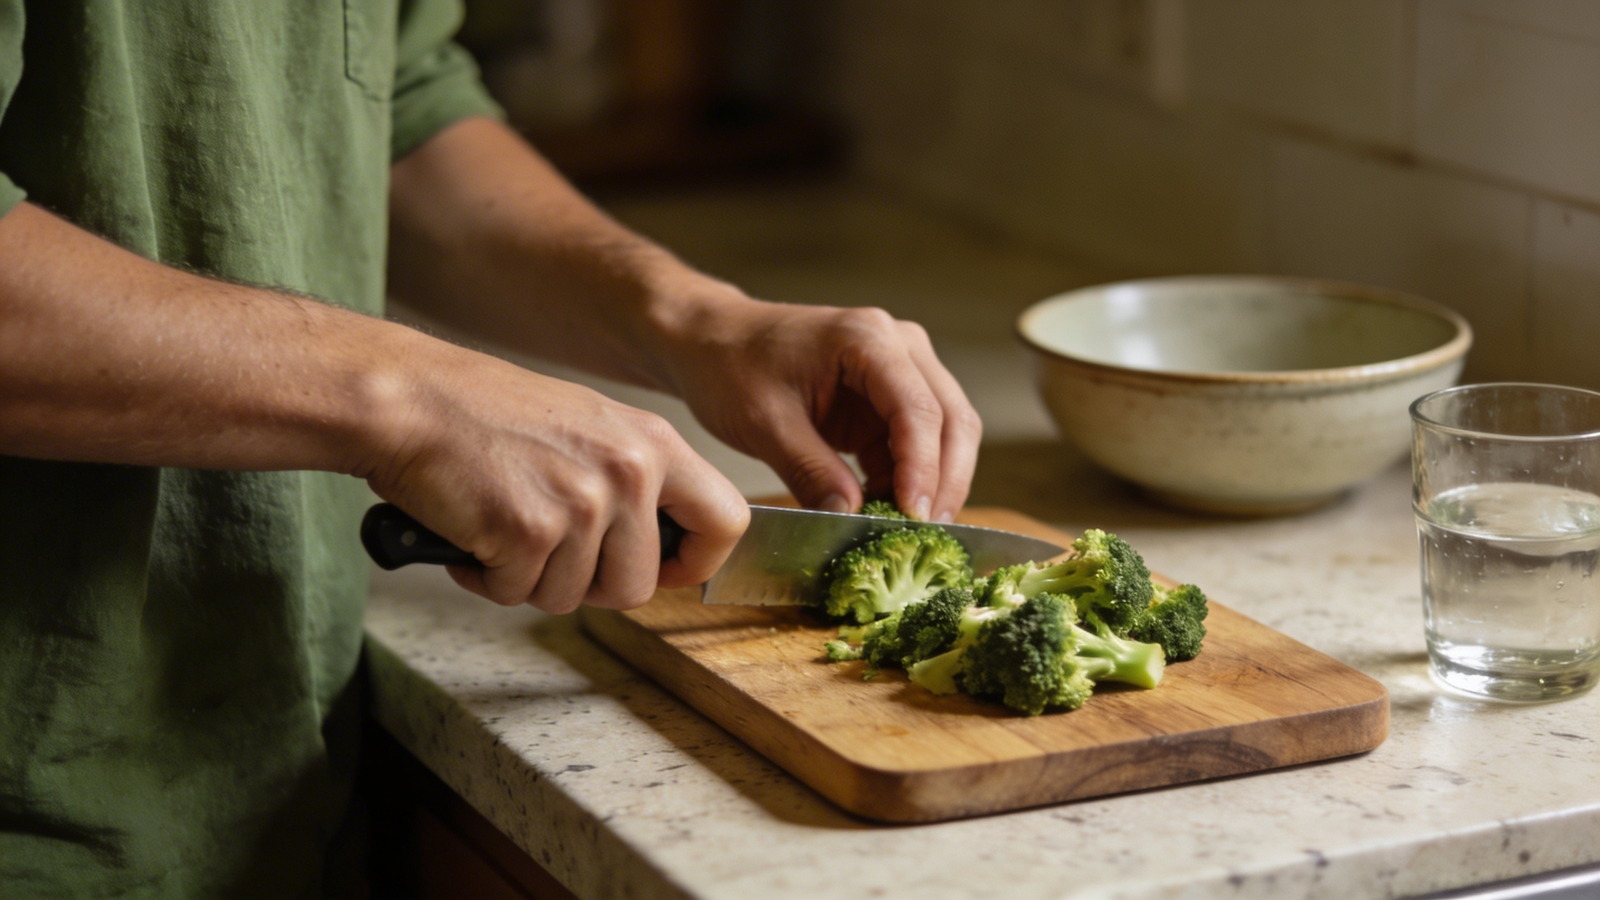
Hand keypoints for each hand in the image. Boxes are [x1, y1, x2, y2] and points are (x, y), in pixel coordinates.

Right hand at [359, 337, 748, 612]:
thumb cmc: (487, 415)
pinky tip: (472, 532)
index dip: (695, 563)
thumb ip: (633, 481)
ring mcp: (582, 502)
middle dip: (586, 586)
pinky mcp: (530, 530)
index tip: (662, 570)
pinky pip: (517, 594)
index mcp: (653, 442)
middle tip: (544, 550)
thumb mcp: (589, 428)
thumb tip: (661, 549)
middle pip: (638, 586)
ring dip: (529, 580)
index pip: (727, 521)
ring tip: (501, 527)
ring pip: (573, 598)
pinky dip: (486, 578)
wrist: (410, 399)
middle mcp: (629, 470)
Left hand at [654, 289, 981, 521]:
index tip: (914, 516)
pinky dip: (908, 480)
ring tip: (911, 531)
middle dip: (945, 480)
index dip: (923, 468)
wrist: (712, 343)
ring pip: (945, 432)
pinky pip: (915, 444)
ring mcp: (899, 370)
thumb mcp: (765, 423)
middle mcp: (898, 346)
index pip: (917, 409)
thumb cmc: (731, 366)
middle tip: (928, 534)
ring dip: (934, 483)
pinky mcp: (886, 399)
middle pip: (951, 418)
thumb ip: (811, 470)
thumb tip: (851, 517)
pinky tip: (889, 513)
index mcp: (868, 339)